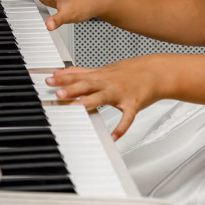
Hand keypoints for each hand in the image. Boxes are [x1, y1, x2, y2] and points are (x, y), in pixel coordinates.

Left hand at [46, 55, 164, 140]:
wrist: (156, 72)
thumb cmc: (130, 72)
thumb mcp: (105, 68)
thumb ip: (84, 72)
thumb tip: (64, 71)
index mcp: (101, 76)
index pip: (79, 76)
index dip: (63, 78)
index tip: (48, 80)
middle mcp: (109, 83)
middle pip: (87, 85)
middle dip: (72, 89)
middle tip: (58, 93)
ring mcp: (121, 94)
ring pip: (103, 98)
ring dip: (89, 102)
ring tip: (77, 108)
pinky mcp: (133, 104)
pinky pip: (127, 117)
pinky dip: (121, 127)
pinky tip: (114, 136)